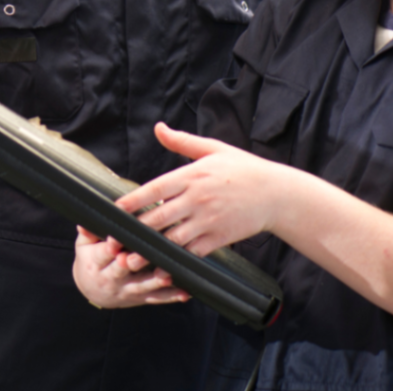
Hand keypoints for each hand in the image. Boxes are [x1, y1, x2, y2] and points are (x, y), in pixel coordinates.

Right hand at [72, 227, 188, 307]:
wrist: (92, 291)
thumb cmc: (91, 260)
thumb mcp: (83, 246)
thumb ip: (88, 233)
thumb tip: (83, 222)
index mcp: (96, 263)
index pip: (102, 254)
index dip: (109, 248)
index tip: (115, 241)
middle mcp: (111, 279)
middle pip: (122, 272)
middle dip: (131, 264)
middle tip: (138, 258)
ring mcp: (128, 290)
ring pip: (142, 286)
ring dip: (155, 282)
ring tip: (167, 276)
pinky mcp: (140, 298)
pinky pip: (157, 298)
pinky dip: (171, 296)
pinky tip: (185, 293)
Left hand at [114, 123, 285, 256]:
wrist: (276, 194)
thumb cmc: (243, 169)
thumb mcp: (213, 149)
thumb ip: (182, 141)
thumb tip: (159, 128)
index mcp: (193, 175)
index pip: (156, 189)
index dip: (133, 201)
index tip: (116, 209)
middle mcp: (197, 199)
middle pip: (158, 218)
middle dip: (135, 231)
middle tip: (115, 241)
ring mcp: (208, 221)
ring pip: (172, 239)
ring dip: (151, 250)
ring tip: (132, 259)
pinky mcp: (218, 238)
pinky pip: (192, 252)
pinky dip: (176, 260)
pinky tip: (163, 265)